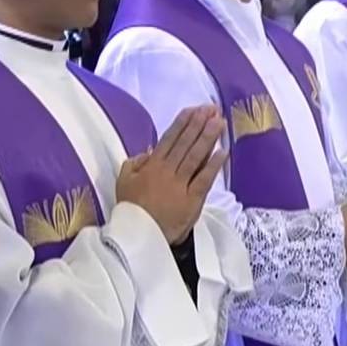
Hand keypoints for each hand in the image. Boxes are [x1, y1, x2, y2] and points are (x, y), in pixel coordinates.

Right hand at [115, 105, 227, 244]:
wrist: (140, 236)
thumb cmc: (132, 209)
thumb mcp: (123, 181)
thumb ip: (134, 163)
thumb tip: (148, 150)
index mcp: (152, 166)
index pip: (170, 140)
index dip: (182, 124)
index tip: (193, 110)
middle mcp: (168, 171)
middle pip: (186, 144)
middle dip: (199, 125)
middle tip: (211, 110)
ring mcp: (181, 185)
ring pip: (196, 157)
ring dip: (208, 138)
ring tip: (219, 122)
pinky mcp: (192, 200)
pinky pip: (204, 180)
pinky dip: (213, 165)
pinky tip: (222, 151)